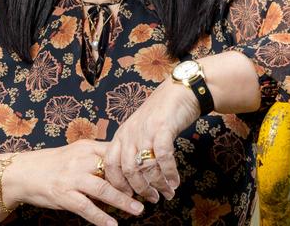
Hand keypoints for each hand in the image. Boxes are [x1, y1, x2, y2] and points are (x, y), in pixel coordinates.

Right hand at [3, 139, 144, 225]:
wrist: (22, 172)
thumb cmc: (52, 165)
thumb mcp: (75, 153)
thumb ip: (96, 158)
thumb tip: (122, 167)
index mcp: (87, 147)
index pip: (117, 153)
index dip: (135, 164)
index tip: (151, 174)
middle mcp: (81, 159)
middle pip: (114, 171)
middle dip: (135, 184)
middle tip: (151, 194)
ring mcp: (72, 177)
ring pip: (104, 189)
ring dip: (123, 201)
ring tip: (138, 210)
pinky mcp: (63, 194)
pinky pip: (86, 207)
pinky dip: (101, 217)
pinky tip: (113, 225)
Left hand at [103, 77, 199, 202]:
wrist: (179, 91)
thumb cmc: (161, 113)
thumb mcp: (140, 129)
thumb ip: (134, 147)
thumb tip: (134, 175)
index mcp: (121, 134)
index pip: (110, 163)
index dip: (117, 183)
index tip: (128, 195)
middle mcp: (130, 133)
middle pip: (127, 169)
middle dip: (140, 189)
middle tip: (152, 199)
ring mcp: (145, 130)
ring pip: (145, 166)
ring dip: (158, 184)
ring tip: (167, 193)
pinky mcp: (162, 128)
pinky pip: (163, 157)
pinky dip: (169, 173)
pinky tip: (175, 181)